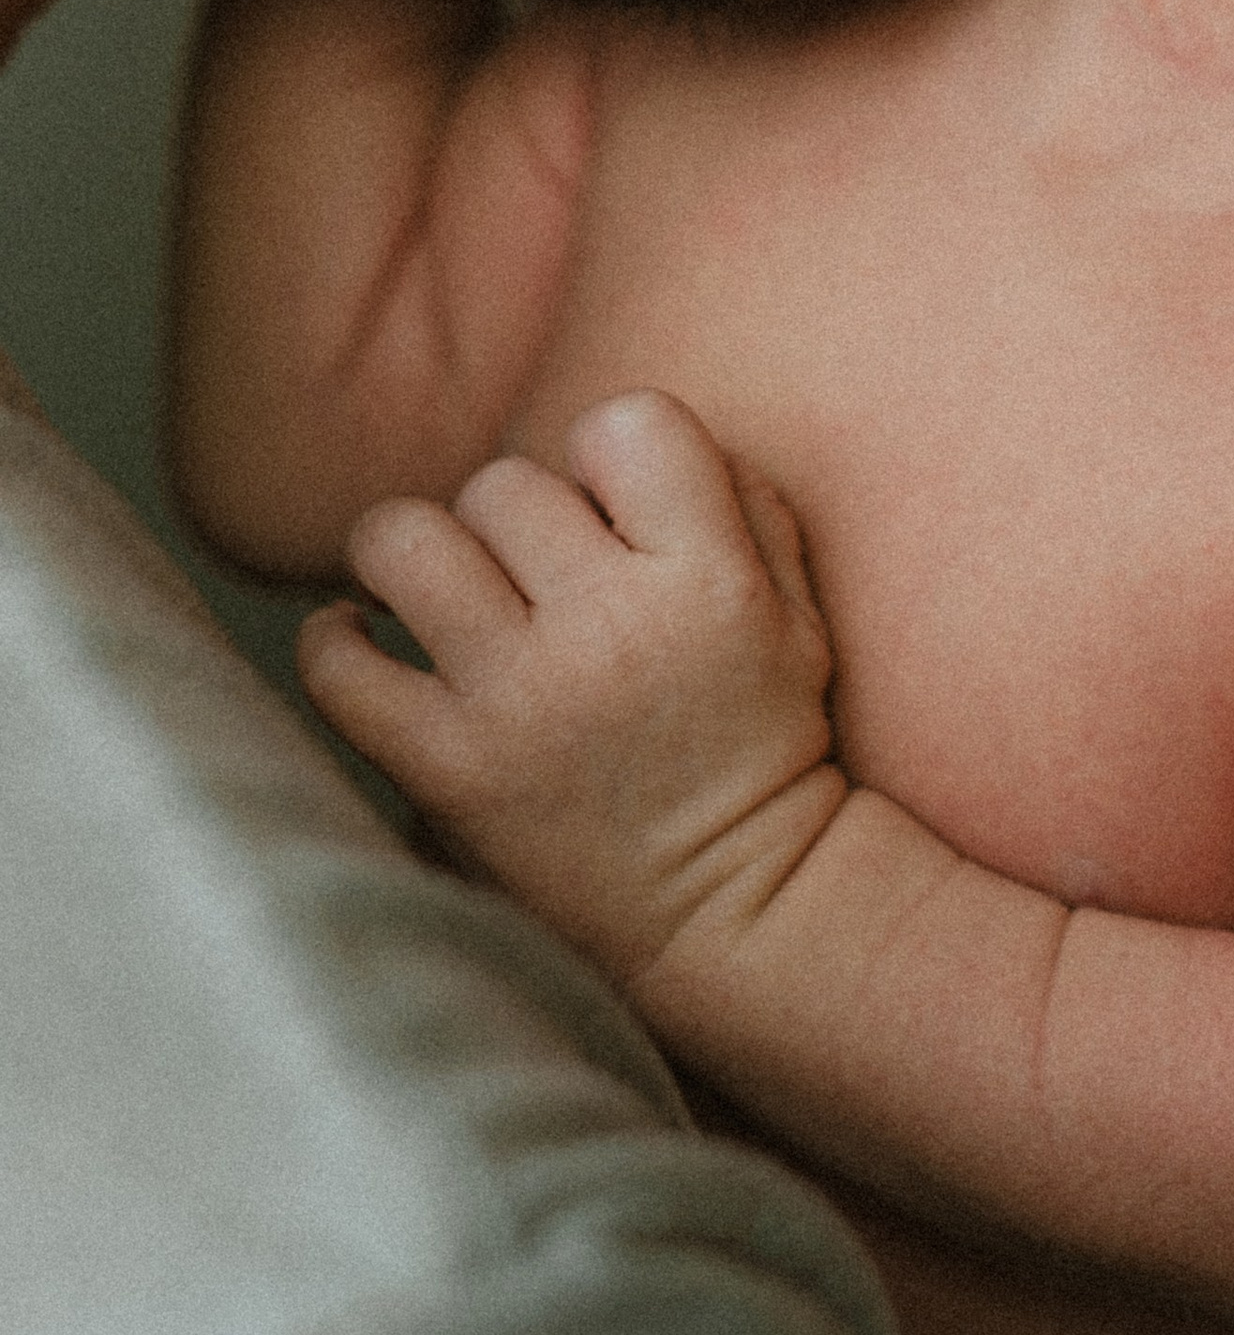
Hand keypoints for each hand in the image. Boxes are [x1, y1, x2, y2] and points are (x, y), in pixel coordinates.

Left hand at [301, 390, 848, 989]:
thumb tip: (634, 444)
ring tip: (433, 589)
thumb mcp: (797, 616)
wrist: (732, 913)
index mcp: (710, 580)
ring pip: (406, 540)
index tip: (609, 510)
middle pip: (505, 482)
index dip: (610, 455)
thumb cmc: (760, 745)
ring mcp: (521, 699)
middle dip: (514, 520)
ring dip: (413, 555)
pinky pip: (340, 669)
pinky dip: (334, 644)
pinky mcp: (449, 771)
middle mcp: (611, 627)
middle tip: (531, 576)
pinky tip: (364, 642)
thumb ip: (742, 504)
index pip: (628, 421)